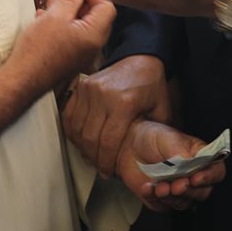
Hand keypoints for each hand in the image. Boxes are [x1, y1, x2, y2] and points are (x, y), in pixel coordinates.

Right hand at [7, 0, 115, 92]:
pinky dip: (61, 26)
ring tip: (48, 8)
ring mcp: (82, 55)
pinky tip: (43, 22)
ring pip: (82, 26)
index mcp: (94, 34)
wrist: (23, 80)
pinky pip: (72, 37)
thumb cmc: (39, 48)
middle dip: (78, 2)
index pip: (107, 6)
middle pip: (95, 16)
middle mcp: (93, 46)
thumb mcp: (55, 15)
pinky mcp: (70, 60)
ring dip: (67, 13)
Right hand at [64, 54, 169, 176]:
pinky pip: (70, 114)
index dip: (107, 161)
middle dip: (94, 158)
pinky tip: (80, 141)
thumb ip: (156, 133)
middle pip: (90, 137)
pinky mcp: (81, 85)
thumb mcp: (162, 108)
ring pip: (77, 128)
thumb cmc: (152, 85)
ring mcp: (89, 89)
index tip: (108, 173)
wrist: (139, 56)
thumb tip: (155, 157)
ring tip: (90, 158)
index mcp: (124, 103)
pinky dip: (72, 131)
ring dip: (81, 146)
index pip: (109, 140)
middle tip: (99, 169)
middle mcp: (103, 96)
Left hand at [115, 120, 226, 211]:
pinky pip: (162, 207)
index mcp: (200, 159)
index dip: (209, 177)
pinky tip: (147, 187)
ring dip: (171, 197)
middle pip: (203, 193)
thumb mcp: (169, 138)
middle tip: (177, 185)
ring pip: (184, 203)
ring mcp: (177, 190)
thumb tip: (191, 162)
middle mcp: (192, 176)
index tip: (196, 178)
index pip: (217, 172)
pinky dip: (154, 199)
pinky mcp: (162, 199)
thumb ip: (182, 151)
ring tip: (159, 186)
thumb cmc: (152, 137)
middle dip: (189, 191)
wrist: (128, 144)